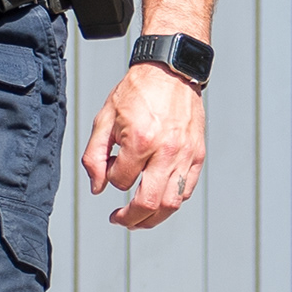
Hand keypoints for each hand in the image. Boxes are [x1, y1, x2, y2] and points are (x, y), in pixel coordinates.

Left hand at [82, 59, 206, 227]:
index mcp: (140, 141)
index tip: (108, 171)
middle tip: (119, 220)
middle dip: (130, 218)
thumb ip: (94, 156)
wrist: (170, 71)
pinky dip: (172, 201)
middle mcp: (166, 151)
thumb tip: (97, 188)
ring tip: (139, 219)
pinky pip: (186, 189)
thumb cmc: (136, 92)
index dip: (110, 180)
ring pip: (171, 203)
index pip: (120, 181)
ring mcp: (185, 154)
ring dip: (153, 218)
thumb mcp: (104, 119)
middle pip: (149, 203)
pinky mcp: (197, 154)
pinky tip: (159, 199)